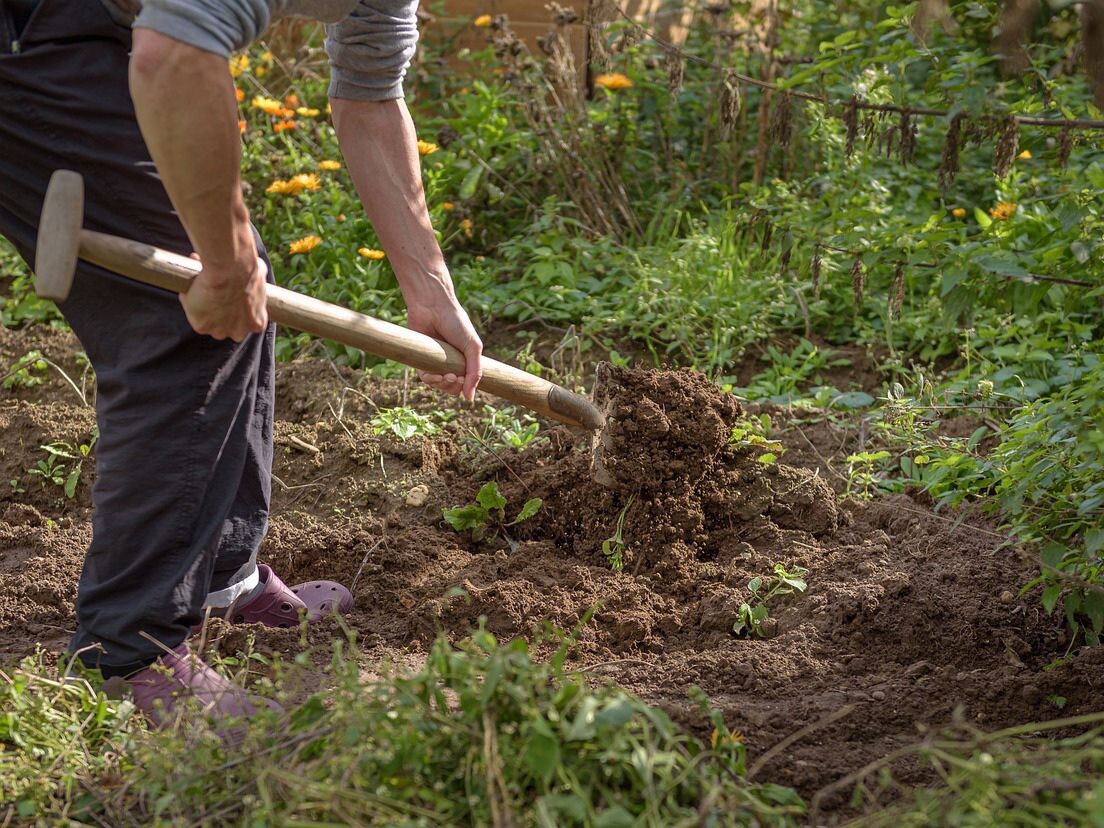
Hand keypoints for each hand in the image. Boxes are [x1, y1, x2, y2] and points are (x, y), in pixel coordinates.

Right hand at [180, 255, 268, 341]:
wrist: (228, 269)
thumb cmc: (246, 269)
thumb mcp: (259, 274)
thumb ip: (256, 280)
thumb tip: (255, 269)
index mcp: (257, 323)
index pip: (246, 322)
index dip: (237, 309)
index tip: (230, 297)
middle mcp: (240, 331)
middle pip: (228, 327)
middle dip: (222, 313)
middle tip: (214, 294)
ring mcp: (220, 331)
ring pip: (210, 324)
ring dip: (205, 310)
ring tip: (201, 290)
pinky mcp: (202, 327)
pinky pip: (193, 316)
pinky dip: (190, 303)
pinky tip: (191, 290)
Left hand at [405, 283, 482, 400]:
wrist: (434, 308)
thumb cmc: (457, 324)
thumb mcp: (473, 347)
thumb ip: (475, 372)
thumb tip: (469, 399)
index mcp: (465, 360)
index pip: (466, 383)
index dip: (465, 387)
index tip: (464, 379)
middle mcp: (450, 363)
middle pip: (452, 388)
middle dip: (453, 387)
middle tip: (454, 376)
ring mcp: (435, 362)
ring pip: (438, 386)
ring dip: (442, 385)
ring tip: (446, 375)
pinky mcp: (421, 360)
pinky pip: (425, 379)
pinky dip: (430, 380)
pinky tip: (435, 375)